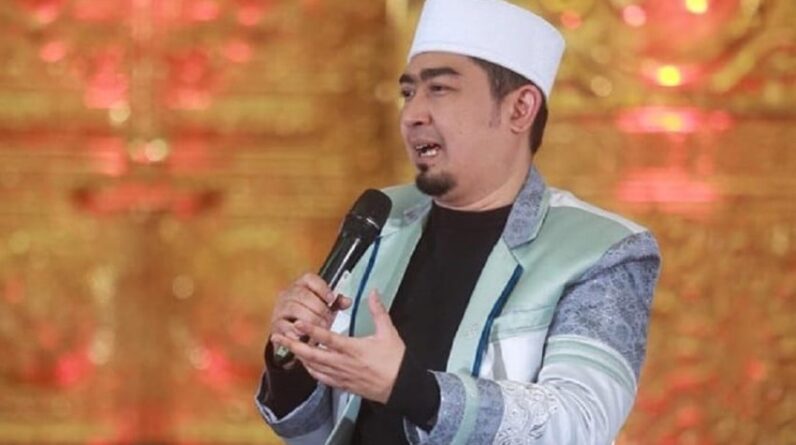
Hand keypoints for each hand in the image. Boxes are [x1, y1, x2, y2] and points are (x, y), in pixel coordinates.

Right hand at [269, 273, 351, 361]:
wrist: (294, 334)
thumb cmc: (310, 317)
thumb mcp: (325, 308)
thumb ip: (336, 304)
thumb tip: (347, 301)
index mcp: (301, 285)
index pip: (309, 279)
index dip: (322, 288)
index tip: (331, 299)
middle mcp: (288, 294)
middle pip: (302, 294)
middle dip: (318, 307)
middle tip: (328, 318)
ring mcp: (280, 308)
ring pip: (294, 308)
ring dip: (309, 319)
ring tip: (320, 327)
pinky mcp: (276, 324)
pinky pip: (284, 325)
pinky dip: (296, 330)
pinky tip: (306, 335)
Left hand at [272, 290, 404, 403]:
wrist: (402, 386)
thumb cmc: (396, 360)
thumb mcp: (389, 332)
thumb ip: (378, 311)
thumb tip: (373, 292)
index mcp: (353, 349)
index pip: (327, 338)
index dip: (311, 330)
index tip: (297, 323)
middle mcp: (343, 363)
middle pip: (312, 355)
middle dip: (293, 345)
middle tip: (277, 337)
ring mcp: (342, 376)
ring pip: (314, 367)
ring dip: (299, 357)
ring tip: (287, 348)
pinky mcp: (344, 385)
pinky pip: (322, 379)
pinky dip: (311, 370)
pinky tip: (306, 365)